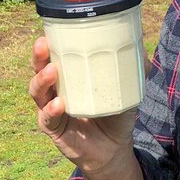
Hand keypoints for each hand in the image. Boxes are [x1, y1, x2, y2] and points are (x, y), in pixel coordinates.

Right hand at [29, 36, 139, 175]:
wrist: (114, 149)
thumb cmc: (114, 114)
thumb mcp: (125, 90)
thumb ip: (132, 71)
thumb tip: (142, 50)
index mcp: (68, 77)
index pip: (52, 56)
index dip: (47, 44)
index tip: (49, 30)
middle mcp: (55, 90)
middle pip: (38, 69)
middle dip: (38, 56)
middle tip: (43, 44)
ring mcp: (51, 110)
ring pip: (37, 92)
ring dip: (41, 80)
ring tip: (51, 70)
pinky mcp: (54, 129)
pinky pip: (47, 119)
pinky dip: (51, 111)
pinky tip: (58, 105)